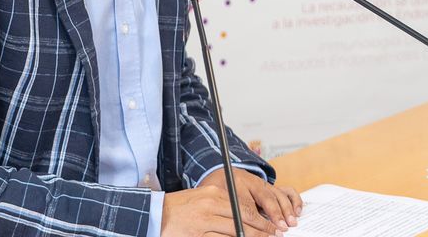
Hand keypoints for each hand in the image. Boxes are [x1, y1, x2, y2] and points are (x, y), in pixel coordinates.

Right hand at [160, 186, 282, 236]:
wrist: (154, 214)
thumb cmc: (179, 207)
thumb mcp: (201, 198)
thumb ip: (221, 205)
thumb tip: (245, 217)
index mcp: (212, 194)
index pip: (244, 207)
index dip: (261, 220)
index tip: (271, 227)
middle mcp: (209, 207)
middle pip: (243, 221)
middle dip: (261, 231)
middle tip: (273, 236)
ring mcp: (203, 223)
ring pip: (236, 233)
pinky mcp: (198, 236)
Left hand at [197, 167, 302, 230]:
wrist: (221, 175)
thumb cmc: (219, 190)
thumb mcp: (217, 199)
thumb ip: (229, 212)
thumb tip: (237, 229)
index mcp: (235, 184)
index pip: (247, 204)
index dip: (257, 220)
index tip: (265, 231)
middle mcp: (252, 181)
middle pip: (266, 197)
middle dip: (275, 214)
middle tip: (281, 229)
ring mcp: (263, 183)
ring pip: (277, 194)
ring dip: (286, 209)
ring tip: (291, 223)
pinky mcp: (271, 187)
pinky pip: (286, 190)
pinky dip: (294, 200)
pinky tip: (297, 211)